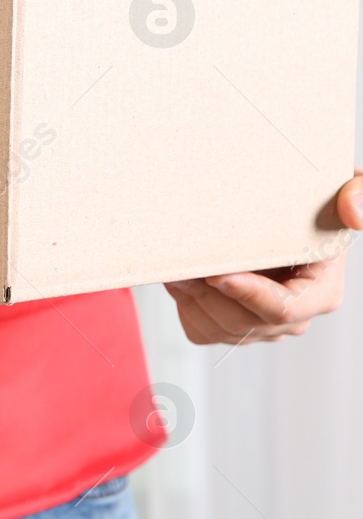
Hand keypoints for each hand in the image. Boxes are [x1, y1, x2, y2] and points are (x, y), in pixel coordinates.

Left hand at [163, 171, 361, 343]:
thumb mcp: (347, 187)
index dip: (247, 294)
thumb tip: (354, 213)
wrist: (285, 219)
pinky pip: (203, 331)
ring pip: (218, 329)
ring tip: (175, 269)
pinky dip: (185, 308)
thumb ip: (358, 192)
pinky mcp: (236, 330)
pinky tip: (180, 280)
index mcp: (322, 292)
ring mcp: (264, 328)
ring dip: (190, 300)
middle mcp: (294, 318)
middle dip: (206, 294)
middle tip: (181, 266)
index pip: (283, 308)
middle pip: (243, 322)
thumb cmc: (316, 204)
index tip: (215, 274)